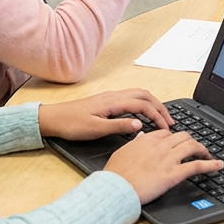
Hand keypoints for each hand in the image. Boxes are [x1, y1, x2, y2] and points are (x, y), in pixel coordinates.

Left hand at [38, 89, 173, 140]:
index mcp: (113, 102)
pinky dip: (143, 103)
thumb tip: (140, 125)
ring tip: (161, 117)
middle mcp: (114, 96)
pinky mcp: (106, 101)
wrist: (53, 118)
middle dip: (160, 106)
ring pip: (138, 94)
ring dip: (152, 103)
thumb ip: (119, 126)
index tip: (166, 129)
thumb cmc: (72, 124)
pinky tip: (143, 114)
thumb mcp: (96, 129)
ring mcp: (110, 96)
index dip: (158, 116)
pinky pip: (131, 97)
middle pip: (144, 95)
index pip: (143, 105)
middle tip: (170, 121)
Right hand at [104, 129, 223, 204]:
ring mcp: (168, 159)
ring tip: (208, 155)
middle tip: (195, 149)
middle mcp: (160, 146)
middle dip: (191, 141)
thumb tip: (141, 135)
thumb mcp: (122, 152)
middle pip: (183, 136)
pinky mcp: (174, 174)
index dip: (174, 138)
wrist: (116, 189)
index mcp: (147, 140)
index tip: (177, 144)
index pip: (167, 133)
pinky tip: (218, 165)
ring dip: (203, 149)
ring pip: (192, 146)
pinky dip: (211, 164)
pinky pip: (196, 166)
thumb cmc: (116, 174)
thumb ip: (134, 142)